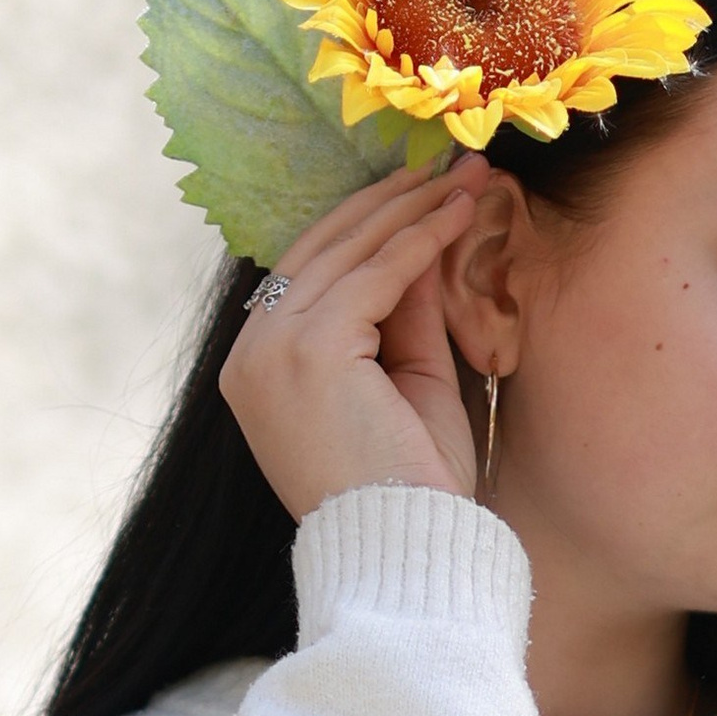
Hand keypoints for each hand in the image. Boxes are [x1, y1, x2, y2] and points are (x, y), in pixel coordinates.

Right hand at [219, 160, 495, 519]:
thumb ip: (403, 313)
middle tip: (448, 163)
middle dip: (391, 201)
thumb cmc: (412, 488)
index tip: (422, 193)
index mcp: (259, 369)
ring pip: (347, 252)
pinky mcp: (307, 350)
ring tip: (464, 176)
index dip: (368, 227)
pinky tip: (459, 213)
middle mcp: (252, 354)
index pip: (311, 275)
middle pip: (323, 250)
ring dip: (410, 208)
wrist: (406, 552)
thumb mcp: (408, 383)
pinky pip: (373, 275)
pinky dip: (419, 239)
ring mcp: (271, 350)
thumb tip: (419, 235)